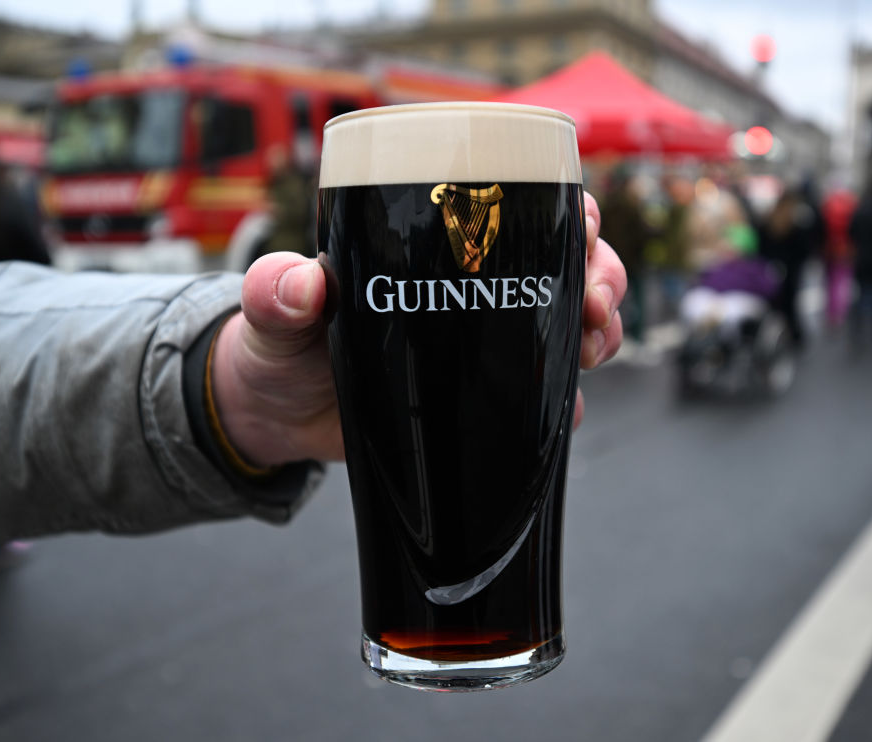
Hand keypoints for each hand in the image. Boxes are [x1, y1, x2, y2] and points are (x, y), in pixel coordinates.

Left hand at [211, 190, 625, 465]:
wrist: (278, 417)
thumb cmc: (277, 348)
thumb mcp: (272, 315)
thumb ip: (276, 293)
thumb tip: (301, 284)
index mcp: (428, 243)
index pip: (511, 202)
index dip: (561, 207)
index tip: (582, 229)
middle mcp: (467, 284)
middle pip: (558, 259)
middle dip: (599, 273)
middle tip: (595, 304)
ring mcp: (478, 338)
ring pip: (565, 318)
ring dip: (598, 327)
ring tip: (595, 349)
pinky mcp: (479, 392)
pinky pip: (540, 389)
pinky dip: (565, 396)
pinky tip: (570, 407)